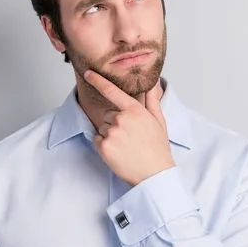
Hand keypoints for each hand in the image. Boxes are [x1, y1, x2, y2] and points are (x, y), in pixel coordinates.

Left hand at [84, 70, 175, 185]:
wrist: (154, 173)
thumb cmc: (157, 147)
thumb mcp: (159, 120)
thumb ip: (152, 99)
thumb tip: (154, 83)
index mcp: (135, 110)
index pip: (112, 91)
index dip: (98, 80)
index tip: (88, 73)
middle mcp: (122, 119)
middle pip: (107, 115)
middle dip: (115, 123)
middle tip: (130, 137)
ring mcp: (112, 133)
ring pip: (102, 128)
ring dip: (110, 135)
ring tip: (126, 146)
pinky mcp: (104, 147)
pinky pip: (97, 140)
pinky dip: (104, 146)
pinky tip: (119, 152)